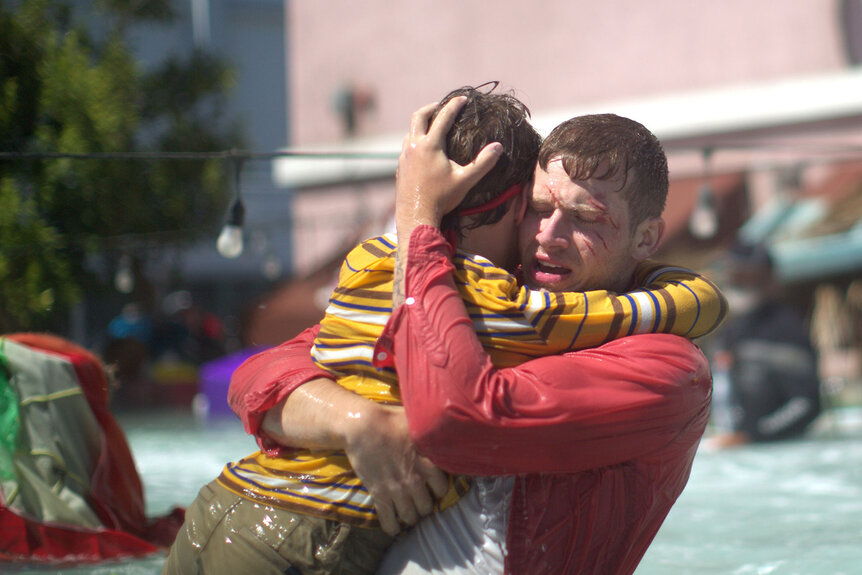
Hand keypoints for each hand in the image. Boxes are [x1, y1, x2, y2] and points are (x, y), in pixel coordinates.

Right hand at [342, 404, 448, 535]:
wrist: (362, 426)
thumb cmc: (390, 420)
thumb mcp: (418, 425)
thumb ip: (431, 434)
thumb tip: (445, 430)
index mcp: (428, 462)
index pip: (442, 488)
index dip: (439, 490)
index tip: (434, 490)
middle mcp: (415, 479)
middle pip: (427, 506)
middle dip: (424, 506)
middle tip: (420, 502)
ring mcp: (397, 489)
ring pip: (410, 516)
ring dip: (410, 517)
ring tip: (409, 514)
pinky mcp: (379, 494)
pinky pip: (388, 520)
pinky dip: (392, 527)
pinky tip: (394, 528)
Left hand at [394, 97, 503, 232]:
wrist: (416, 216)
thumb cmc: (442, 199)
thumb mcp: (466, 181)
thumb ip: (483, 163)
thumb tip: (499, 147)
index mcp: (430, 145)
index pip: (444, 117)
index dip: (454, 105)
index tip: (463, 98)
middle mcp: (414, 146)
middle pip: (419, 116)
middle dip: (432, 107)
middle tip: (442, 106)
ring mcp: (404, 156)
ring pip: (410, 131)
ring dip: (421, 125)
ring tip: (432, 127)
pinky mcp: (400, 167)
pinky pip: (406, 147)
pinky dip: (415, 141)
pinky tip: (423, 150)